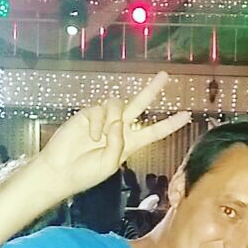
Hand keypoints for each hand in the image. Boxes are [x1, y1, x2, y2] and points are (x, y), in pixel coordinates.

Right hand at [38, 71, 189, 197]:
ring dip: (112, 121)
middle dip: (152, 90)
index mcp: (130, 143)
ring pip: (118, 105)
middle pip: (140, 105)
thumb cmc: (86, 172)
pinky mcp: (88, 114)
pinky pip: (100, 110)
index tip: (187, 115)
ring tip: (100, 138)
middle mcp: (119, 128)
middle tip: (165, 75)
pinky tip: (89, 137)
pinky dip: (97, 124)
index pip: (154, 131)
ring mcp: (104, 119)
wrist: (60, 170)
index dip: (170, 124)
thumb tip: (117, 122)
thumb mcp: (109, 164)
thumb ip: (118, 144)